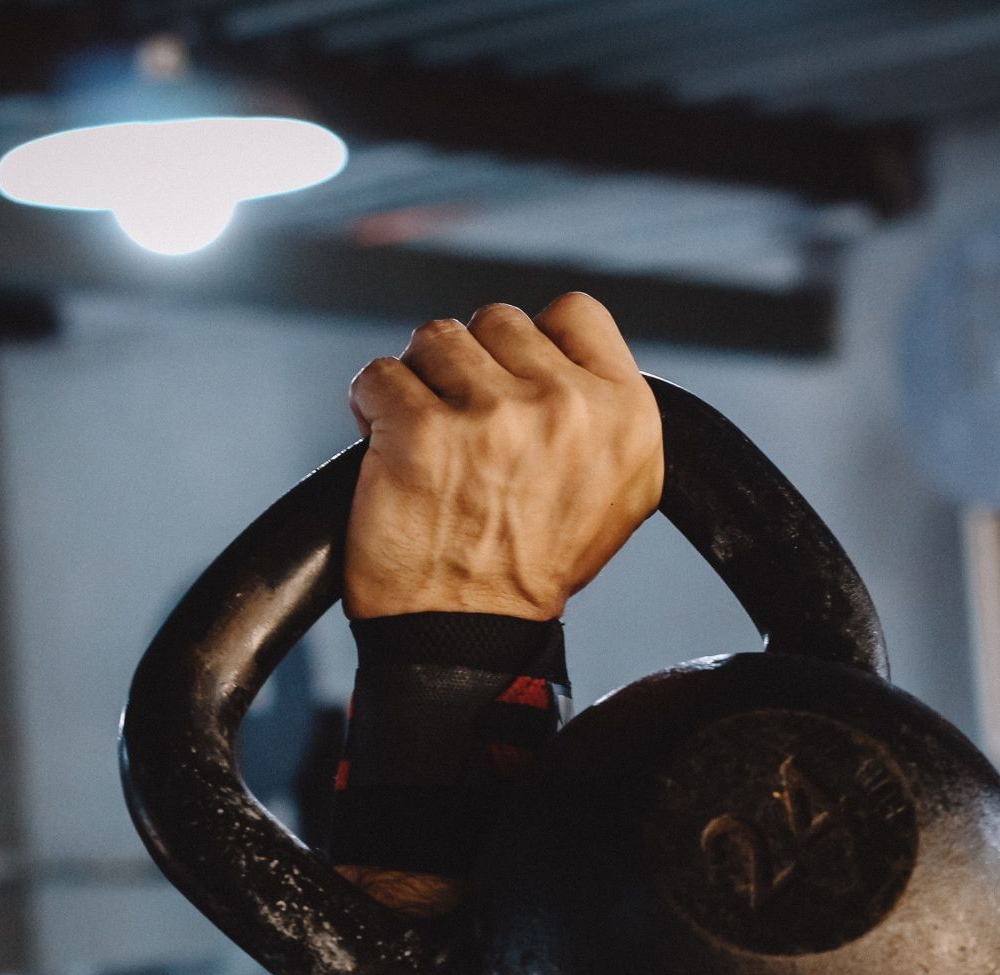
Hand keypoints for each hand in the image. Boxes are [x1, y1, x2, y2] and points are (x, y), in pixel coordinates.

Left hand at [343, 293, 663, 620]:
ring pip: (437, 339)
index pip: (576, 313)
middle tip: (467, 432)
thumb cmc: (531, 568)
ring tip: (429, 442)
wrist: (467, 637)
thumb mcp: (616, 491)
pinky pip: (380, 375)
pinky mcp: (421, 432)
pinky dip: (373, 408)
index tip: (513, 384)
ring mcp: (493, 417)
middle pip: (498, 322)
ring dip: (421, 383)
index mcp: (626, 418)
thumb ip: (602, 411)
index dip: (534, 343)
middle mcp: (567, 409)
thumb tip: (567, 353)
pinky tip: (391, 451)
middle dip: (472, 368)